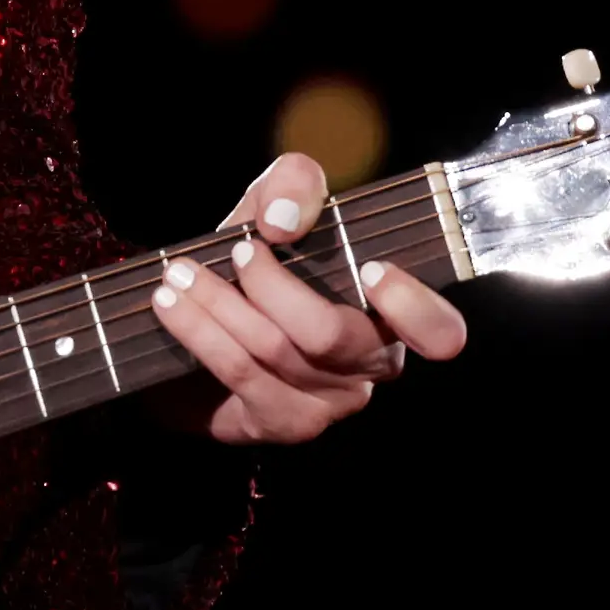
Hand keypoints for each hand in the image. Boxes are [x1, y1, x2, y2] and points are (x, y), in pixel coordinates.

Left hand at [143, 151, 468, 445]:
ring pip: (276, 351)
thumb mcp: (277, 210)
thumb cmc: (257, 265)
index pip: (438, 331)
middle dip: (272, 285)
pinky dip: (200, 332)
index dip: (414, 307)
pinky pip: (240, 374)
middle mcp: (370, 365)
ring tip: (178, 274)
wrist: (199, 330)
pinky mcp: (282, 424)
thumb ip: (294, 185)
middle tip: (236, 251)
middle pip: (331, 334)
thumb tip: (284, 221)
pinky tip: (171, 307)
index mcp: (391, 314)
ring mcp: (328, 403)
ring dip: (218, 304)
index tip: (369, 267)